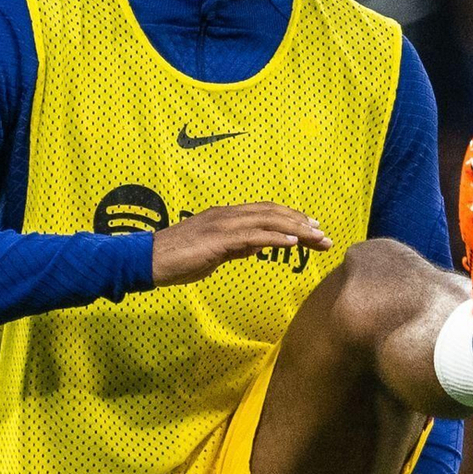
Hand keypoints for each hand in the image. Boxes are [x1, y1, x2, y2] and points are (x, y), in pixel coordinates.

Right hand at [152, 205, 328, 287]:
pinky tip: (294, 243)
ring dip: (297, 229)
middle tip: (324, 235)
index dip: (291, 218)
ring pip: (268, 222)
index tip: (312, 229)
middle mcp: (227, 215)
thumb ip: (235, 247)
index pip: (266, 213)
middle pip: (273, 214)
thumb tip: (256, 247)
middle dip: (301, 223)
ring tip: (317, 238)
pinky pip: (254, 236)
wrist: (148, 261)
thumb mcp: (213, 253)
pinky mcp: (218, 239)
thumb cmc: (177, 259)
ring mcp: (223, 225)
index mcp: (226, 217)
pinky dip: (277, 238)